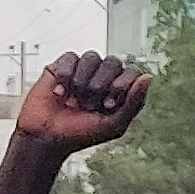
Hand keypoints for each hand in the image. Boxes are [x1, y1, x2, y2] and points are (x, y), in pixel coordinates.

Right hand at [15, 50, 151, 152]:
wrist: (45, 137)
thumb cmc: (79, 134)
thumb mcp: (113, 125)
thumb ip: (133, 103)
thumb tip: (148, 77)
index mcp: (119, 91)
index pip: (133, 72)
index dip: (122, 84)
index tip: (107, 104)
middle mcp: (103, 77)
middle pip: (113, 62)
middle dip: (100, 84)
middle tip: (88, 104)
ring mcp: (83, 70)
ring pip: (92, 56)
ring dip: (82, 80)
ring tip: (74, 100)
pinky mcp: (62, 67)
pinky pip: (70, 57)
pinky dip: (65, 75)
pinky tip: (60, 93)